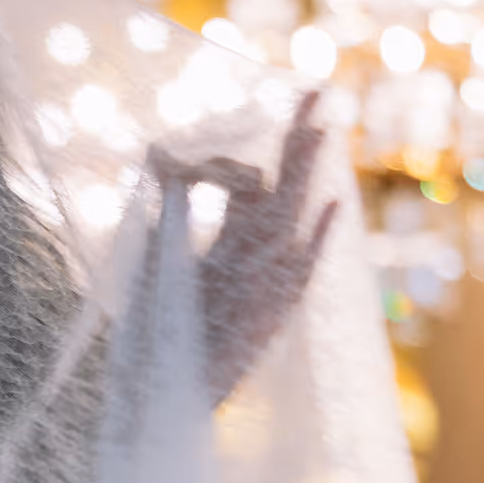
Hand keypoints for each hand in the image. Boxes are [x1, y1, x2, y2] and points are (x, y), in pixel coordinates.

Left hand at [154, 90, 338, 404]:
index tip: (165, 158)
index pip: (244, 180)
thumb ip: (165, 214)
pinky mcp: (273, 311)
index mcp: (228, 241)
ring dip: (307, 170)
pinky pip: (301, 272)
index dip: (219, 159)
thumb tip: (160, 155)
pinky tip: (330, 205)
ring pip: (293, 214)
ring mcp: (268, 279)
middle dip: (297, 138)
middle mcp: (255, 254)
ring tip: (321, 125)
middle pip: (283, 184)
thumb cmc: (155, 336)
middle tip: (316, 88)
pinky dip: (314, 241)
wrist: (160, 393)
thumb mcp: (153, 263)